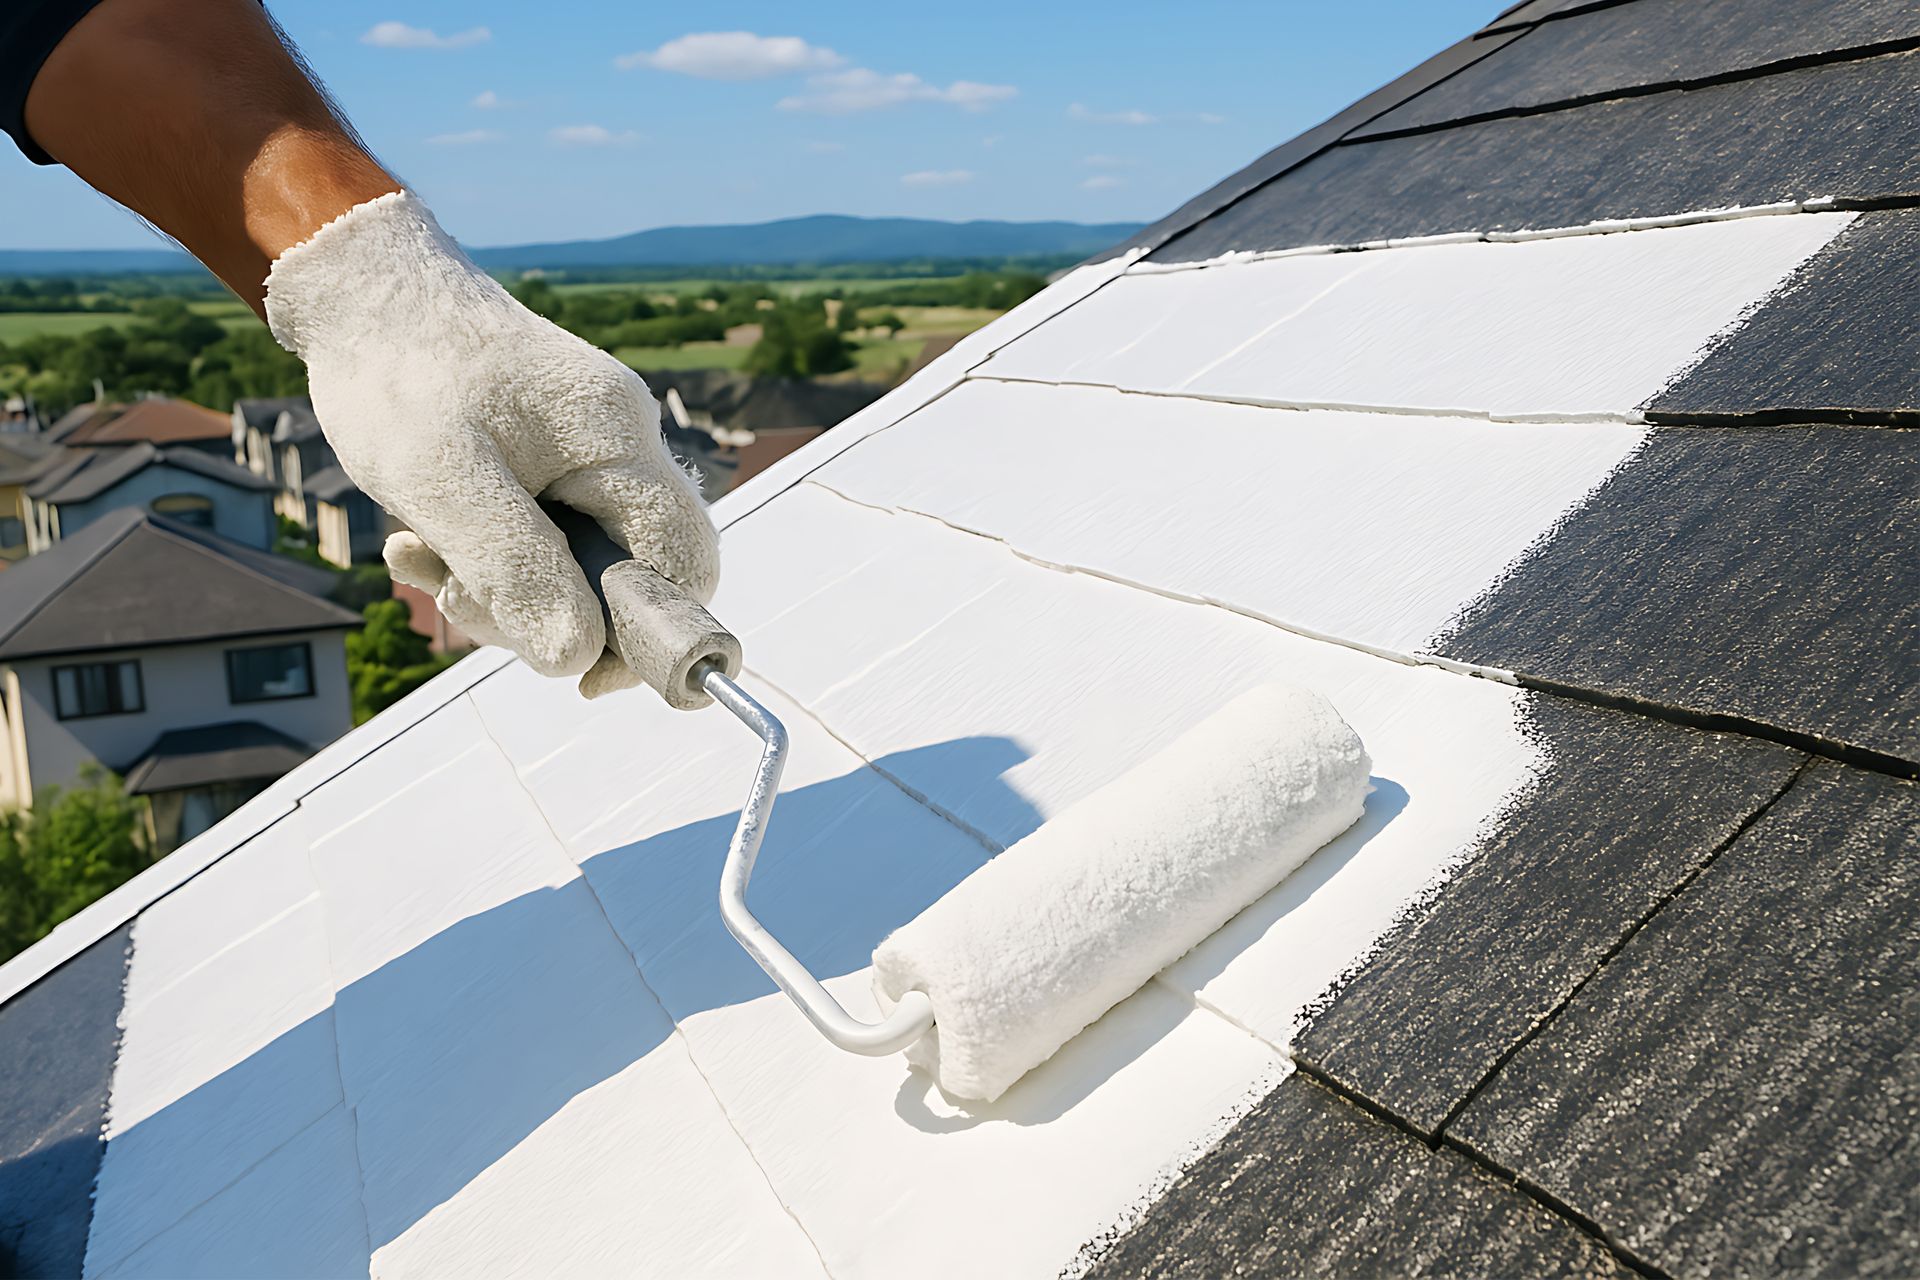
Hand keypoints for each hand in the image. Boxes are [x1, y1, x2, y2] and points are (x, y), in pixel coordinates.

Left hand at [264, 191, 719, 689]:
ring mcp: (583, 454)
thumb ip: (515, 569)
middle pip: (627, 574)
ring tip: (419, 554)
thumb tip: (576, 658)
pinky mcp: (545, 462)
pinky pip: (538, 537)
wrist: (357, 292)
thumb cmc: (398, 372)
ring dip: (497, 586)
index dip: (652, 633)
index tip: (583, 677)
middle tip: (457, 597)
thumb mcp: (444, 481)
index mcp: (620, 442)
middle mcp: (619, 447)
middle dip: (545, 611)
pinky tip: (421, 540)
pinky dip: (482, 557)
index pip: (687, 559)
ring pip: (574, 565)